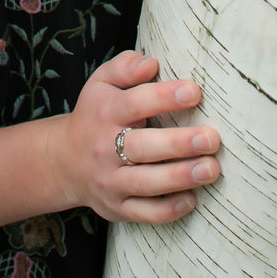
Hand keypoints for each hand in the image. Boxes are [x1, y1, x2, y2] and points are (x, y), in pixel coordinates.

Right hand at [49, 50, 220, 223]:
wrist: (65, 160)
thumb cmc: (97, 114)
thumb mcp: (102, 82)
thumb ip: (125, 67)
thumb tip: (152, 64)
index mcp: (105, 112)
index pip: (133, 103)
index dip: (163, 97)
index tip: (194, 91)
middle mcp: (105, 148)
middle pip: (141, 147)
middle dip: (178, 143)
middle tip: (211, 138)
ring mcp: (110, 181)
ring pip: (146, 183)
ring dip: (180, 177)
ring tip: (211, 169)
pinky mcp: (117, 208)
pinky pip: (144, 213)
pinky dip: (169, 210)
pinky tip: (192, 198)